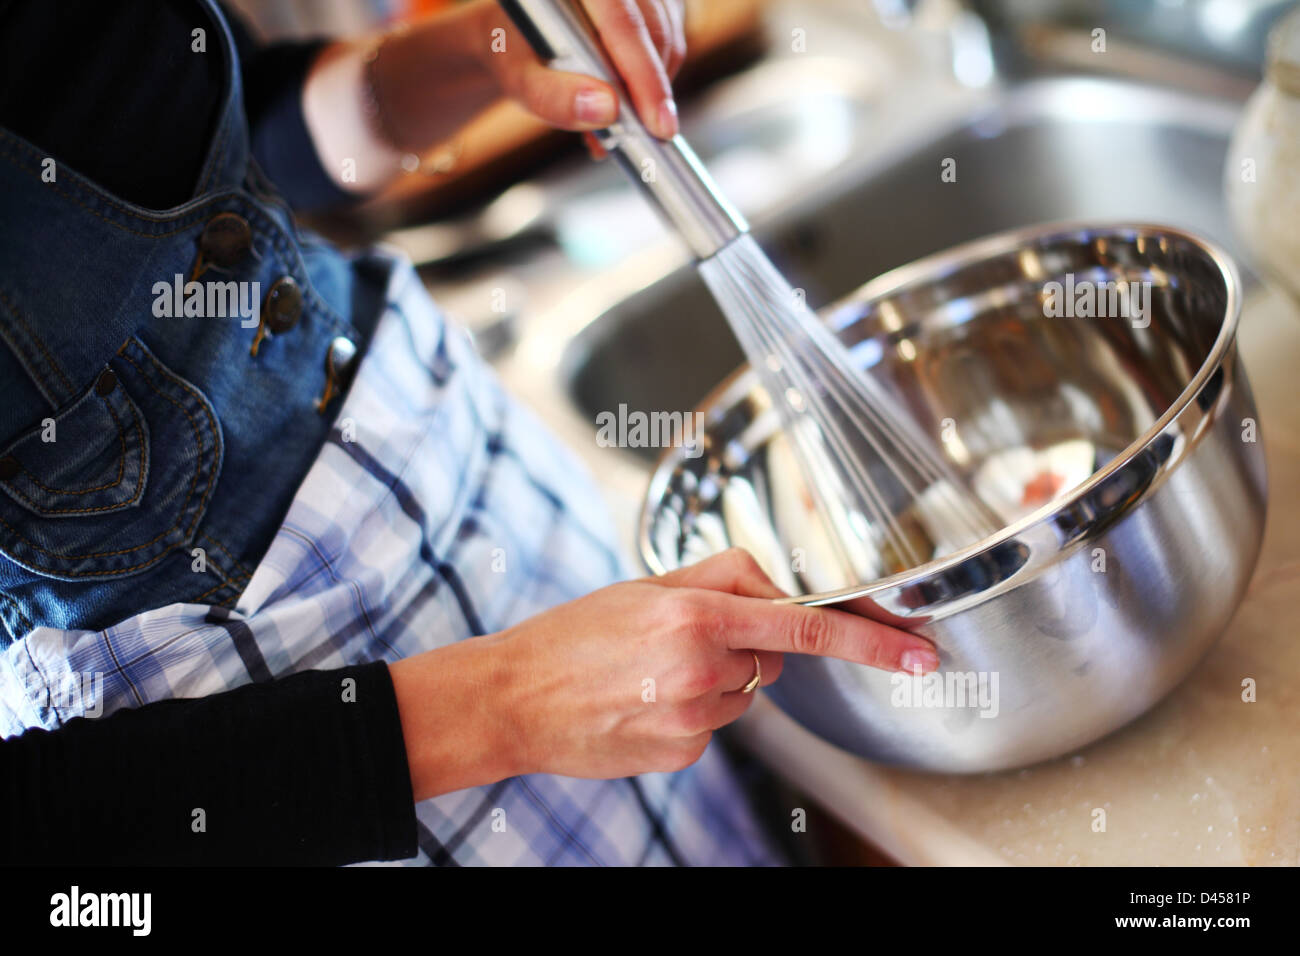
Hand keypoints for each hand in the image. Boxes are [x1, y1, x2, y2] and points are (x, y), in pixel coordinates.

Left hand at [478, 0, 686, 137]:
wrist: (515, 36)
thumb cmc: (513, 51)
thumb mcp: (519, 78)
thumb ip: (555, 96)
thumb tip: (607, 110)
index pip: (623, 22)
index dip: (646, 75)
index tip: (657, 124)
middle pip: (654, 29)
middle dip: (652, 91)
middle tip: (637, 136)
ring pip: (669, 36)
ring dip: (652, 88)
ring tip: (617, 121)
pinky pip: (670, 39)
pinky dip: (655, 78)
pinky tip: (627, 96)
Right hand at [492, 548, 937, 780]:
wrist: (516, 699)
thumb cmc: (575, 636)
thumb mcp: (646, 584)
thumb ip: (724, 576)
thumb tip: (779, 588)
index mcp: (696, 614)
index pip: (806, 628)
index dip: (872, 640)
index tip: (918, 652)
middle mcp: (702, 668)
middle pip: (769, 660)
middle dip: (743, 648)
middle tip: (677, 639)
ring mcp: (693, 717)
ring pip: (743, 694)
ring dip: (714, 681)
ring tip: (650, 672)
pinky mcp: (684, 752)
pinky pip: (715, 726)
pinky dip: (693, 712)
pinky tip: (646, 702)